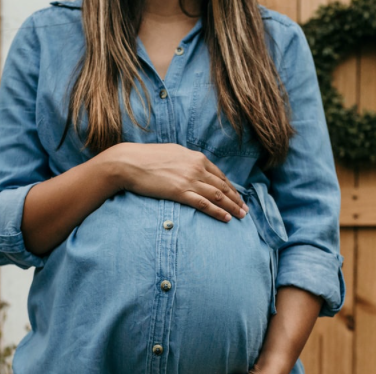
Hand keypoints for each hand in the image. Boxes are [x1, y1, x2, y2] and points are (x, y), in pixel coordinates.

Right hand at [107, 142, 248, 222]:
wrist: (129, 162)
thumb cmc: (147, 158)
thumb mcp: (173, 153)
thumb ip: (187, 161)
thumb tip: (193, 166)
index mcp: (196, 158)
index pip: (220, 176)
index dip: (231, 188)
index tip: (238, 197)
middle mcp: (196, 168)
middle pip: (223, 187)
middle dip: (236, 199)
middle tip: (245, 210)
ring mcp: (189, 180)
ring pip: (217, 196)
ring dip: (231, 207)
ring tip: (240, 216)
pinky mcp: (180, 192)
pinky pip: (204, 204)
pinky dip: (217, 211)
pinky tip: (226, 218)